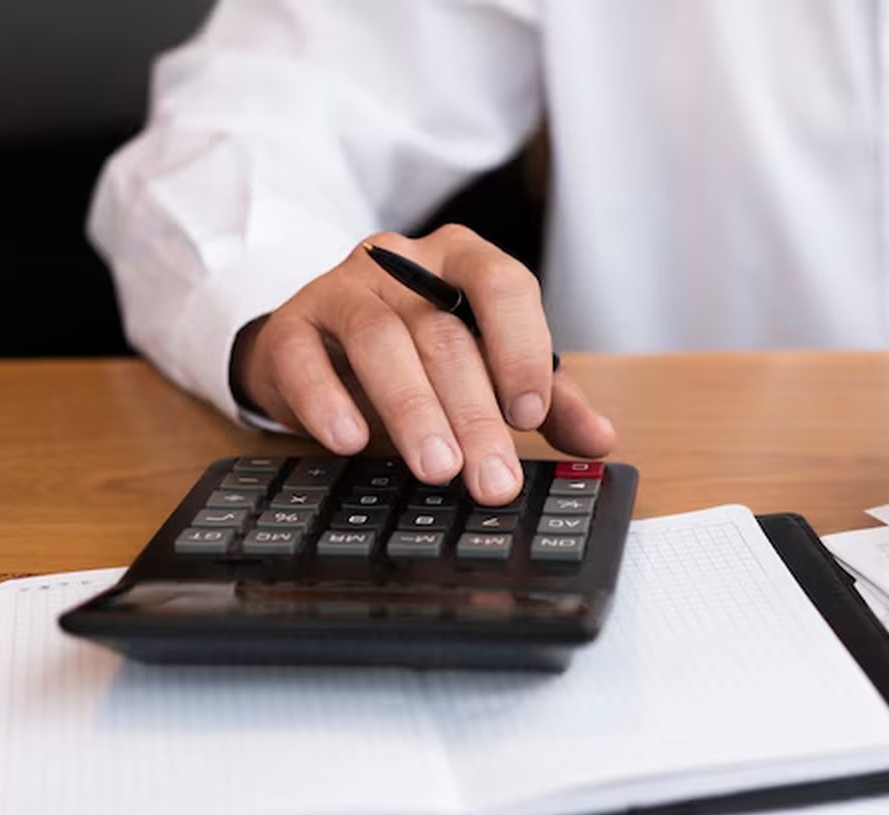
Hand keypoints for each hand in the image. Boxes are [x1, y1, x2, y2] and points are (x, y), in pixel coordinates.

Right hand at [231, 224, 615, 503]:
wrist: (320, 349)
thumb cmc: (419, 357)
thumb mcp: (488, 371)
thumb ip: (547, 401)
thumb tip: (598, 440)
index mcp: (463, 261)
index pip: (502, 284)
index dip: (520, 348)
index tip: (530, 415)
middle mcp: (403, 262)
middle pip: (444, 332)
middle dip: (473, 413)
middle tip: (492, 479)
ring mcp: (342, 289)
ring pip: (380, 340)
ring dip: (413, 411)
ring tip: (437, 469)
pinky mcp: (290, 325)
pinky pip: (304, 358)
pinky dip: (328, 401)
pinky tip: (351, 441)